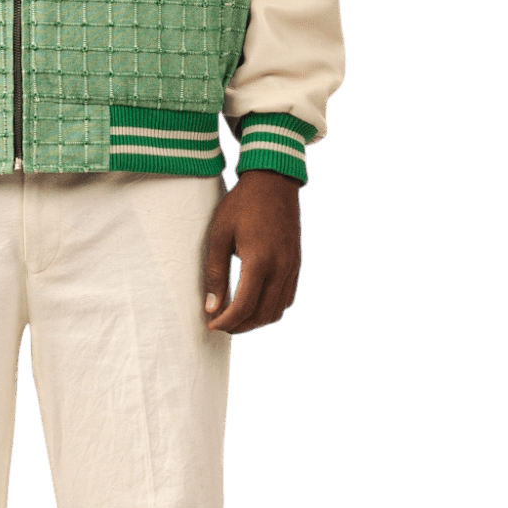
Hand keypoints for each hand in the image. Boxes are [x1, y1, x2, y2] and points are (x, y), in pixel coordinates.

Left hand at [202, 170, 302, 334]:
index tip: (212, 324)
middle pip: (263, 314)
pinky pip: (286, 297)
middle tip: (221, 323)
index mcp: (260, 261)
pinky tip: (254, 303)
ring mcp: (292, 266)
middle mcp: (281, 268)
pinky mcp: (295, 263)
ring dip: (256, 319)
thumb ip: (216, 274)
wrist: (272, 183)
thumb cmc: (242, 205)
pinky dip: (270, 308)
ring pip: (277, 310)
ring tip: (235, 317)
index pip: (244, 306)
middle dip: (240, 325)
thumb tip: (212, 307)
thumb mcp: (219, 236)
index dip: (227, 321)